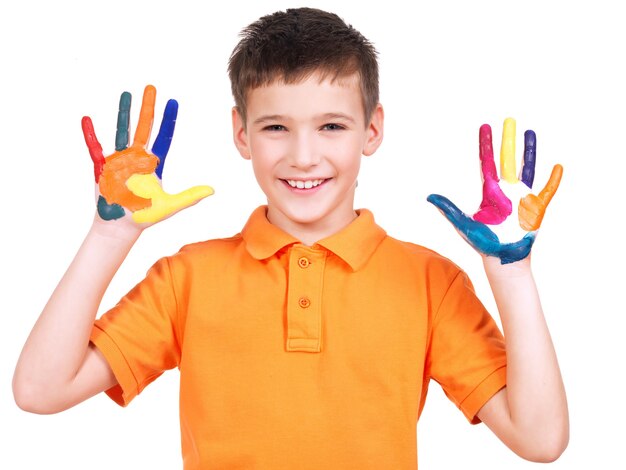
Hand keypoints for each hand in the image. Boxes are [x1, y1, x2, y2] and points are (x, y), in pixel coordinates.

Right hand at [81, 85, 213, 225]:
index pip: (164, 137)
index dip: (168, 120)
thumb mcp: (170, 206)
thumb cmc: (145, 216)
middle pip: (144, 127)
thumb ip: (189, 197)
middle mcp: (137, 157)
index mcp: (153, 164)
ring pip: (122, 131)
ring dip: (124, 113)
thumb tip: (212, 191)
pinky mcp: (103, 167)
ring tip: (126, 94)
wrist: (121, 226)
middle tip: (151, 87)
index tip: (173, 102)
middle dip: (148, 108)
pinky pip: (95, 147)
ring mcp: (119, 160)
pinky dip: (91, 134)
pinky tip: (87, 119)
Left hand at [427, 118, 562, 263]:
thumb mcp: (463, 224)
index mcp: (489, 191)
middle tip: (509, 120)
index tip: (485, 127)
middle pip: (507, 159)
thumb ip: (448, 208)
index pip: (486, 162)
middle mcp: (506, 190)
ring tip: (530, 133)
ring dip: (529, 151)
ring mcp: (522, 197)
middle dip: (508, 140)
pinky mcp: (536, 208)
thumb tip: (428, 196)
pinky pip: (547, 190)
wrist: (502, 259)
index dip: (485, 145)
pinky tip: (557, 167)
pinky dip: (553, 180)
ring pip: (527, 168)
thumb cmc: (482, 243)